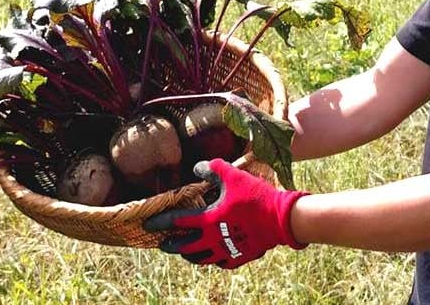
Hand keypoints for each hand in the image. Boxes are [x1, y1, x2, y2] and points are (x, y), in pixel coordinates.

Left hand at [143, 159, 307, 268]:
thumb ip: (213, 169)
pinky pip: (222, 262)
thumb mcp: (233, 176)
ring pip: (202, 258)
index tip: (148, 224)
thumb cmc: (256, 196)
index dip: (161, 222)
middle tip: (164, 244)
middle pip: (186, 247)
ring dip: (191, 255)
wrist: (280, 218)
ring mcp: (227, 251)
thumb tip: (198, 167)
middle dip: (173, 245)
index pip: (178, 222)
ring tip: (186, 252)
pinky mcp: (241, 257)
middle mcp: (214, 239)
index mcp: (209, 220)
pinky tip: (214, 255)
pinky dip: (214, 259)